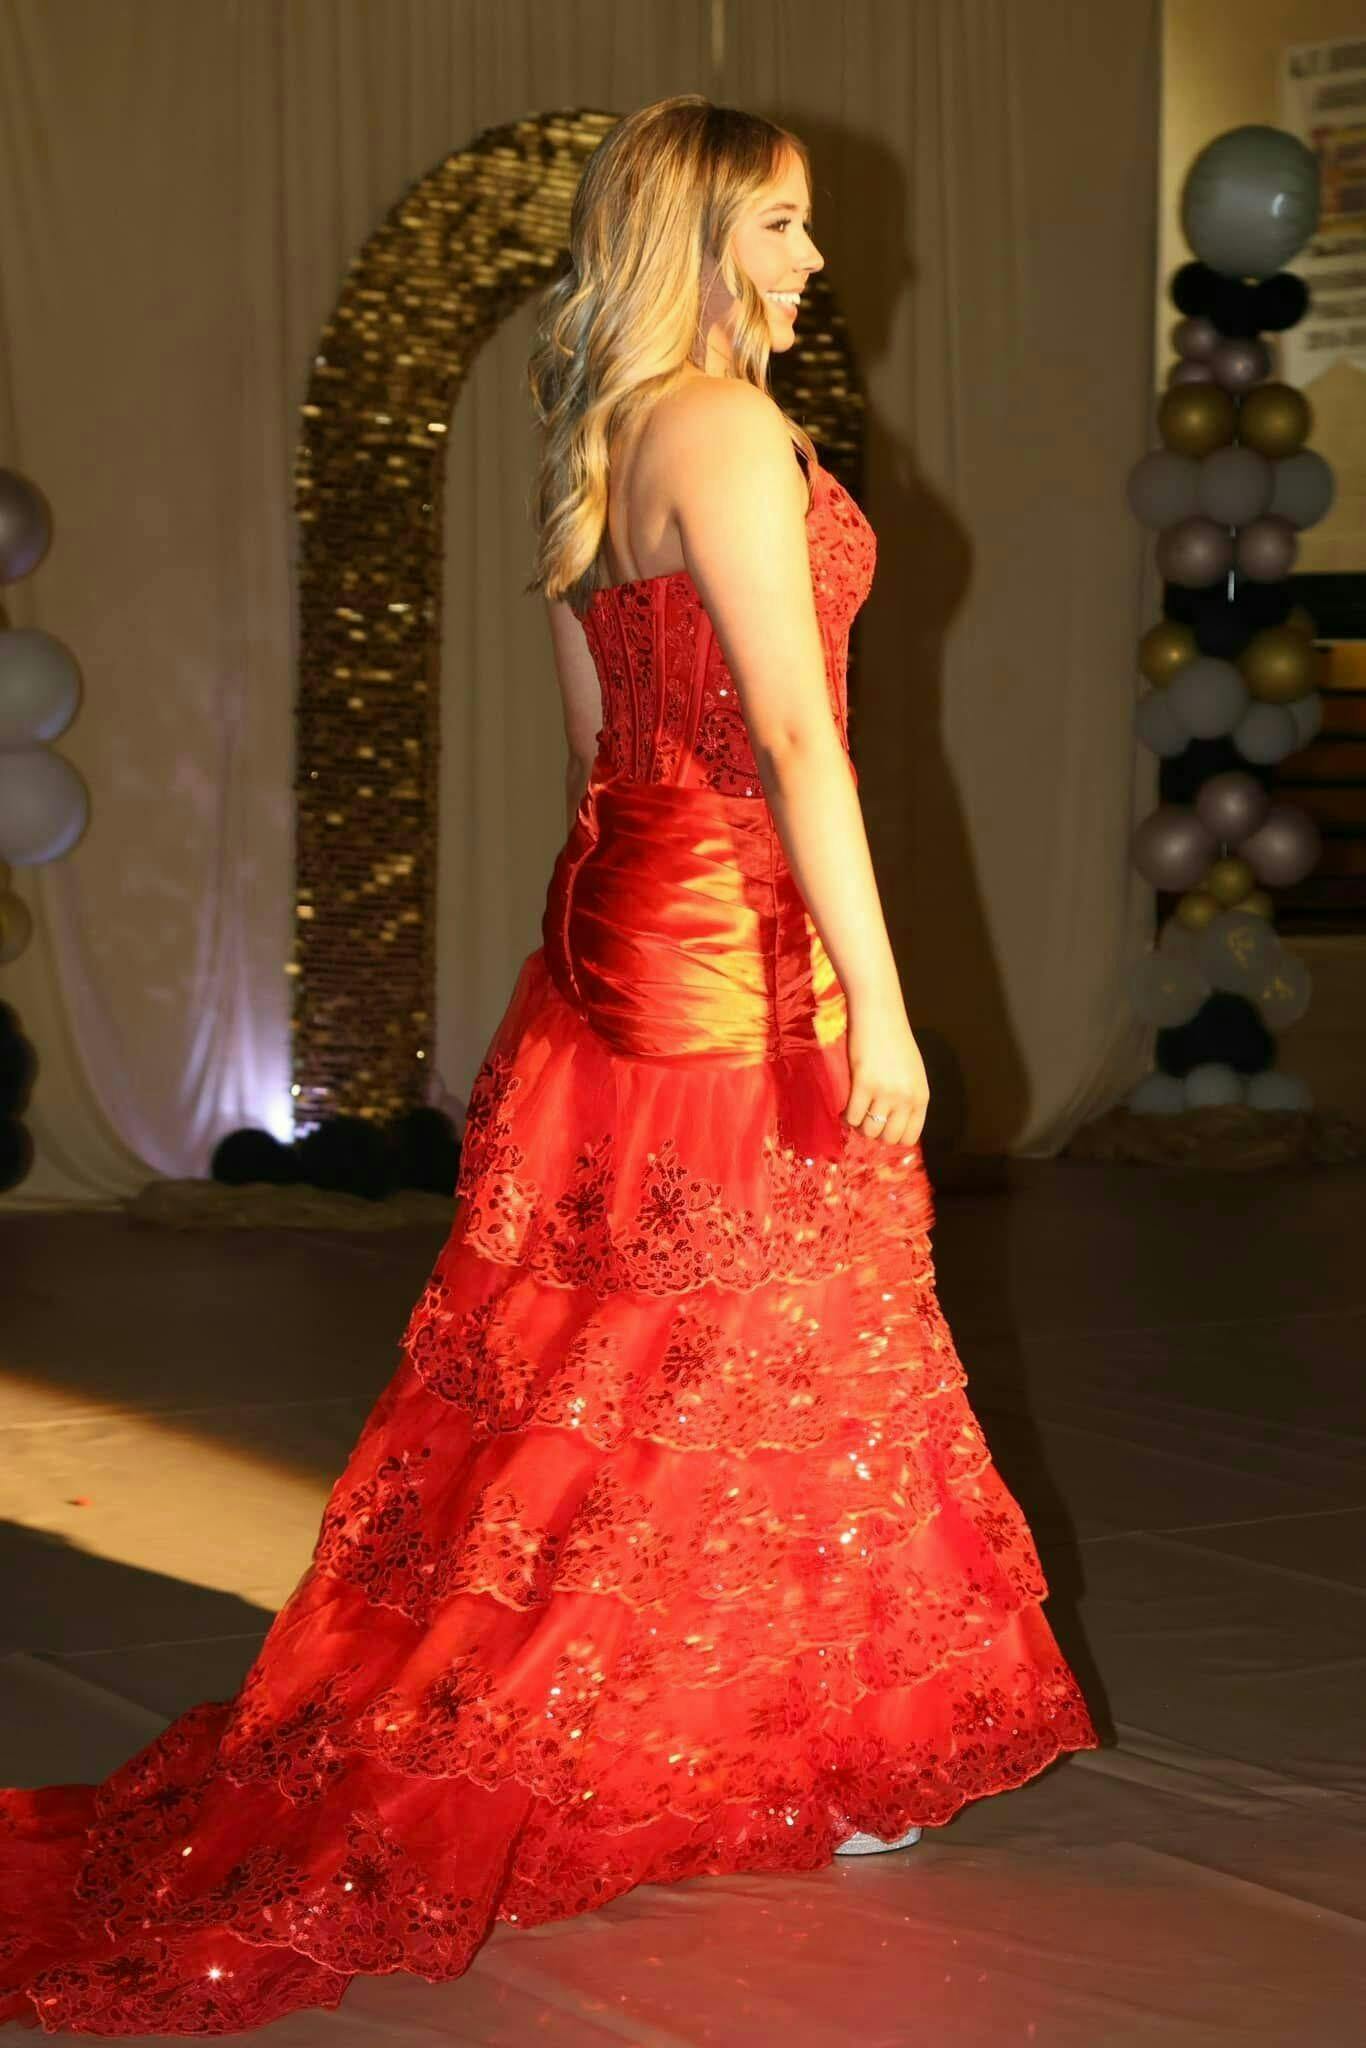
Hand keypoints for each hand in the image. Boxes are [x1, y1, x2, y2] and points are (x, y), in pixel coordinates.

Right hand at [843, 1006, 928, 1147]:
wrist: (880, 1013)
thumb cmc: (895, 1040)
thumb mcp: (912, 1073)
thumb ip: (908, 1097)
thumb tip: (894, 1122)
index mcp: (921, 1096)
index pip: (910, 1137)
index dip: (893, 1137)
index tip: (881, 1127)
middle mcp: (906, 1098)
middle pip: (888, 1138)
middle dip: (875, 1132)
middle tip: (865, 1119)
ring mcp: (886, 1092)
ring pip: (869, 1130)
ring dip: (859, 1125)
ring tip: (854, 1112)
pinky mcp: (864, 1084)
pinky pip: (852, 1116)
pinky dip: (846, 1116)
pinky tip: (844, 1107)